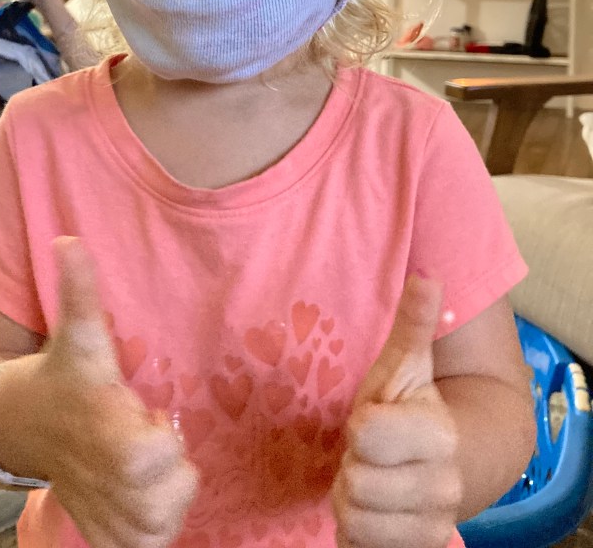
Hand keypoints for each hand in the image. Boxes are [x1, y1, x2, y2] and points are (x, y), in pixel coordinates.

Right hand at [33, 237, 197, 546]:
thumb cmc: (60, 374)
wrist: (15, 425)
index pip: (150, 457)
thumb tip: (69, 238)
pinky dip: (153, 531)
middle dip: (172, 470)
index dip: (161, 442)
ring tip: (152, 471)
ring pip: (158, 526)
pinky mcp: (101, 531)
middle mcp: (99, 475)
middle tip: (153, 442)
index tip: (150, 418)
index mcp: (101, 428)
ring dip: (167, 500)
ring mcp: (98, 507)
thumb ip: (79, 287)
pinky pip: (145, 546)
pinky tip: (145, 496)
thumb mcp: (76, 332)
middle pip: (164, 497)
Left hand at [331, 275, 460, 547]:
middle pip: (356, 482)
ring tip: (368, 480)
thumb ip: (413, 323)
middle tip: (368, 456)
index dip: (360, 426)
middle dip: (353, 466)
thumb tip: (426, 274)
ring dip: (351, 501)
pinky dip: (357, 532)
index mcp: (439, 434)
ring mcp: (433, 525)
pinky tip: (373, 512)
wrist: (439, 470)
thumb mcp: (402, 367)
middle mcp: (444, 485)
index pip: (366, 434)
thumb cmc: (408, 410)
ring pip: (354, 519)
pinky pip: (360, 547)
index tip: (372, 421)